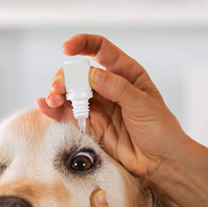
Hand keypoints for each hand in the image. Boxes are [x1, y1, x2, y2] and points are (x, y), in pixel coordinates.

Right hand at [38, 34, 191, 179]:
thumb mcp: (143, 105)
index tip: (67, 48)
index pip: (101, 50)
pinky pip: (69, 114)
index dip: (82, 44)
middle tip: (60, 88)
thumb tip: (92, 74)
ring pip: (71, 93)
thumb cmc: (161, 130)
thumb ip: (118, 88)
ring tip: (53, 100)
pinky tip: (45, 107)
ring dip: (58, 94)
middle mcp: (110, 86)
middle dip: (66, 77)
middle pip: (79, 72)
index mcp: (126, 73)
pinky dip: (55, 110)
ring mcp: (100, 105)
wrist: (162, 161)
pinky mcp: (92, 125)